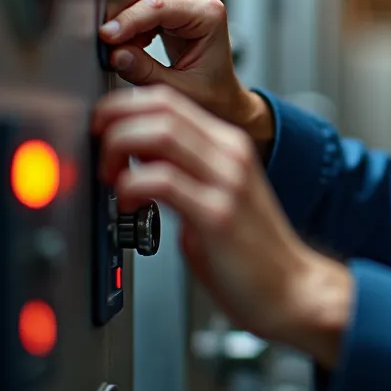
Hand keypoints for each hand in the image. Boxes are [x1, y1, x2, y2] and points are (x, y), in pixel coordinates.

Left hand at [92, 84, 350, 365]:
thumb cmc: (252, 254)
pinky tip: (130, 206)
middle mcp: (230, 156)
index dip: (123, 106)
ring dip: (120, 147)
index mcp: (229, 147)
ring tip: (111, 176)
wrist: (292, 291)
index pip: (168, 99)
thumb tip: (135, 158)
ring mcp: (227, 182)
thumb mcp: (217, 196)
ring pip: (160, 133)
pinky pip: (162, 180)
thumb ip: (183, 172)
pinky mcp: (217, 214)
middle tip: (98, 147)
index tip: (101, 128)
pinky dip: (131, 186)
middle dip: (113, 119)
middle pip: (160, 106)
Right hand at [99, 0, 271, 142]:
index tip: (106, 36)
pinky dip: (129, 22)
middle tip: (107, 42)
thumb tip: (116, 54)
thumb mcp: (180, 90)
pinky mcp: (172, 8)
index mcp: (209, 15)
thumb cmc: (212, 94)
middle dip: (121, 13)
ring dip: (123, 17)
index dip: (128, 20)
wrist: (223, 97)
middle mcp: (199, 1)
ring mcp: (185, 1)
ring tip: (121, 47)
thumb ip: (146, 72)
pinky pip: (140, 4)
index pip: (159, 6)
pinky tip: (132, 45)